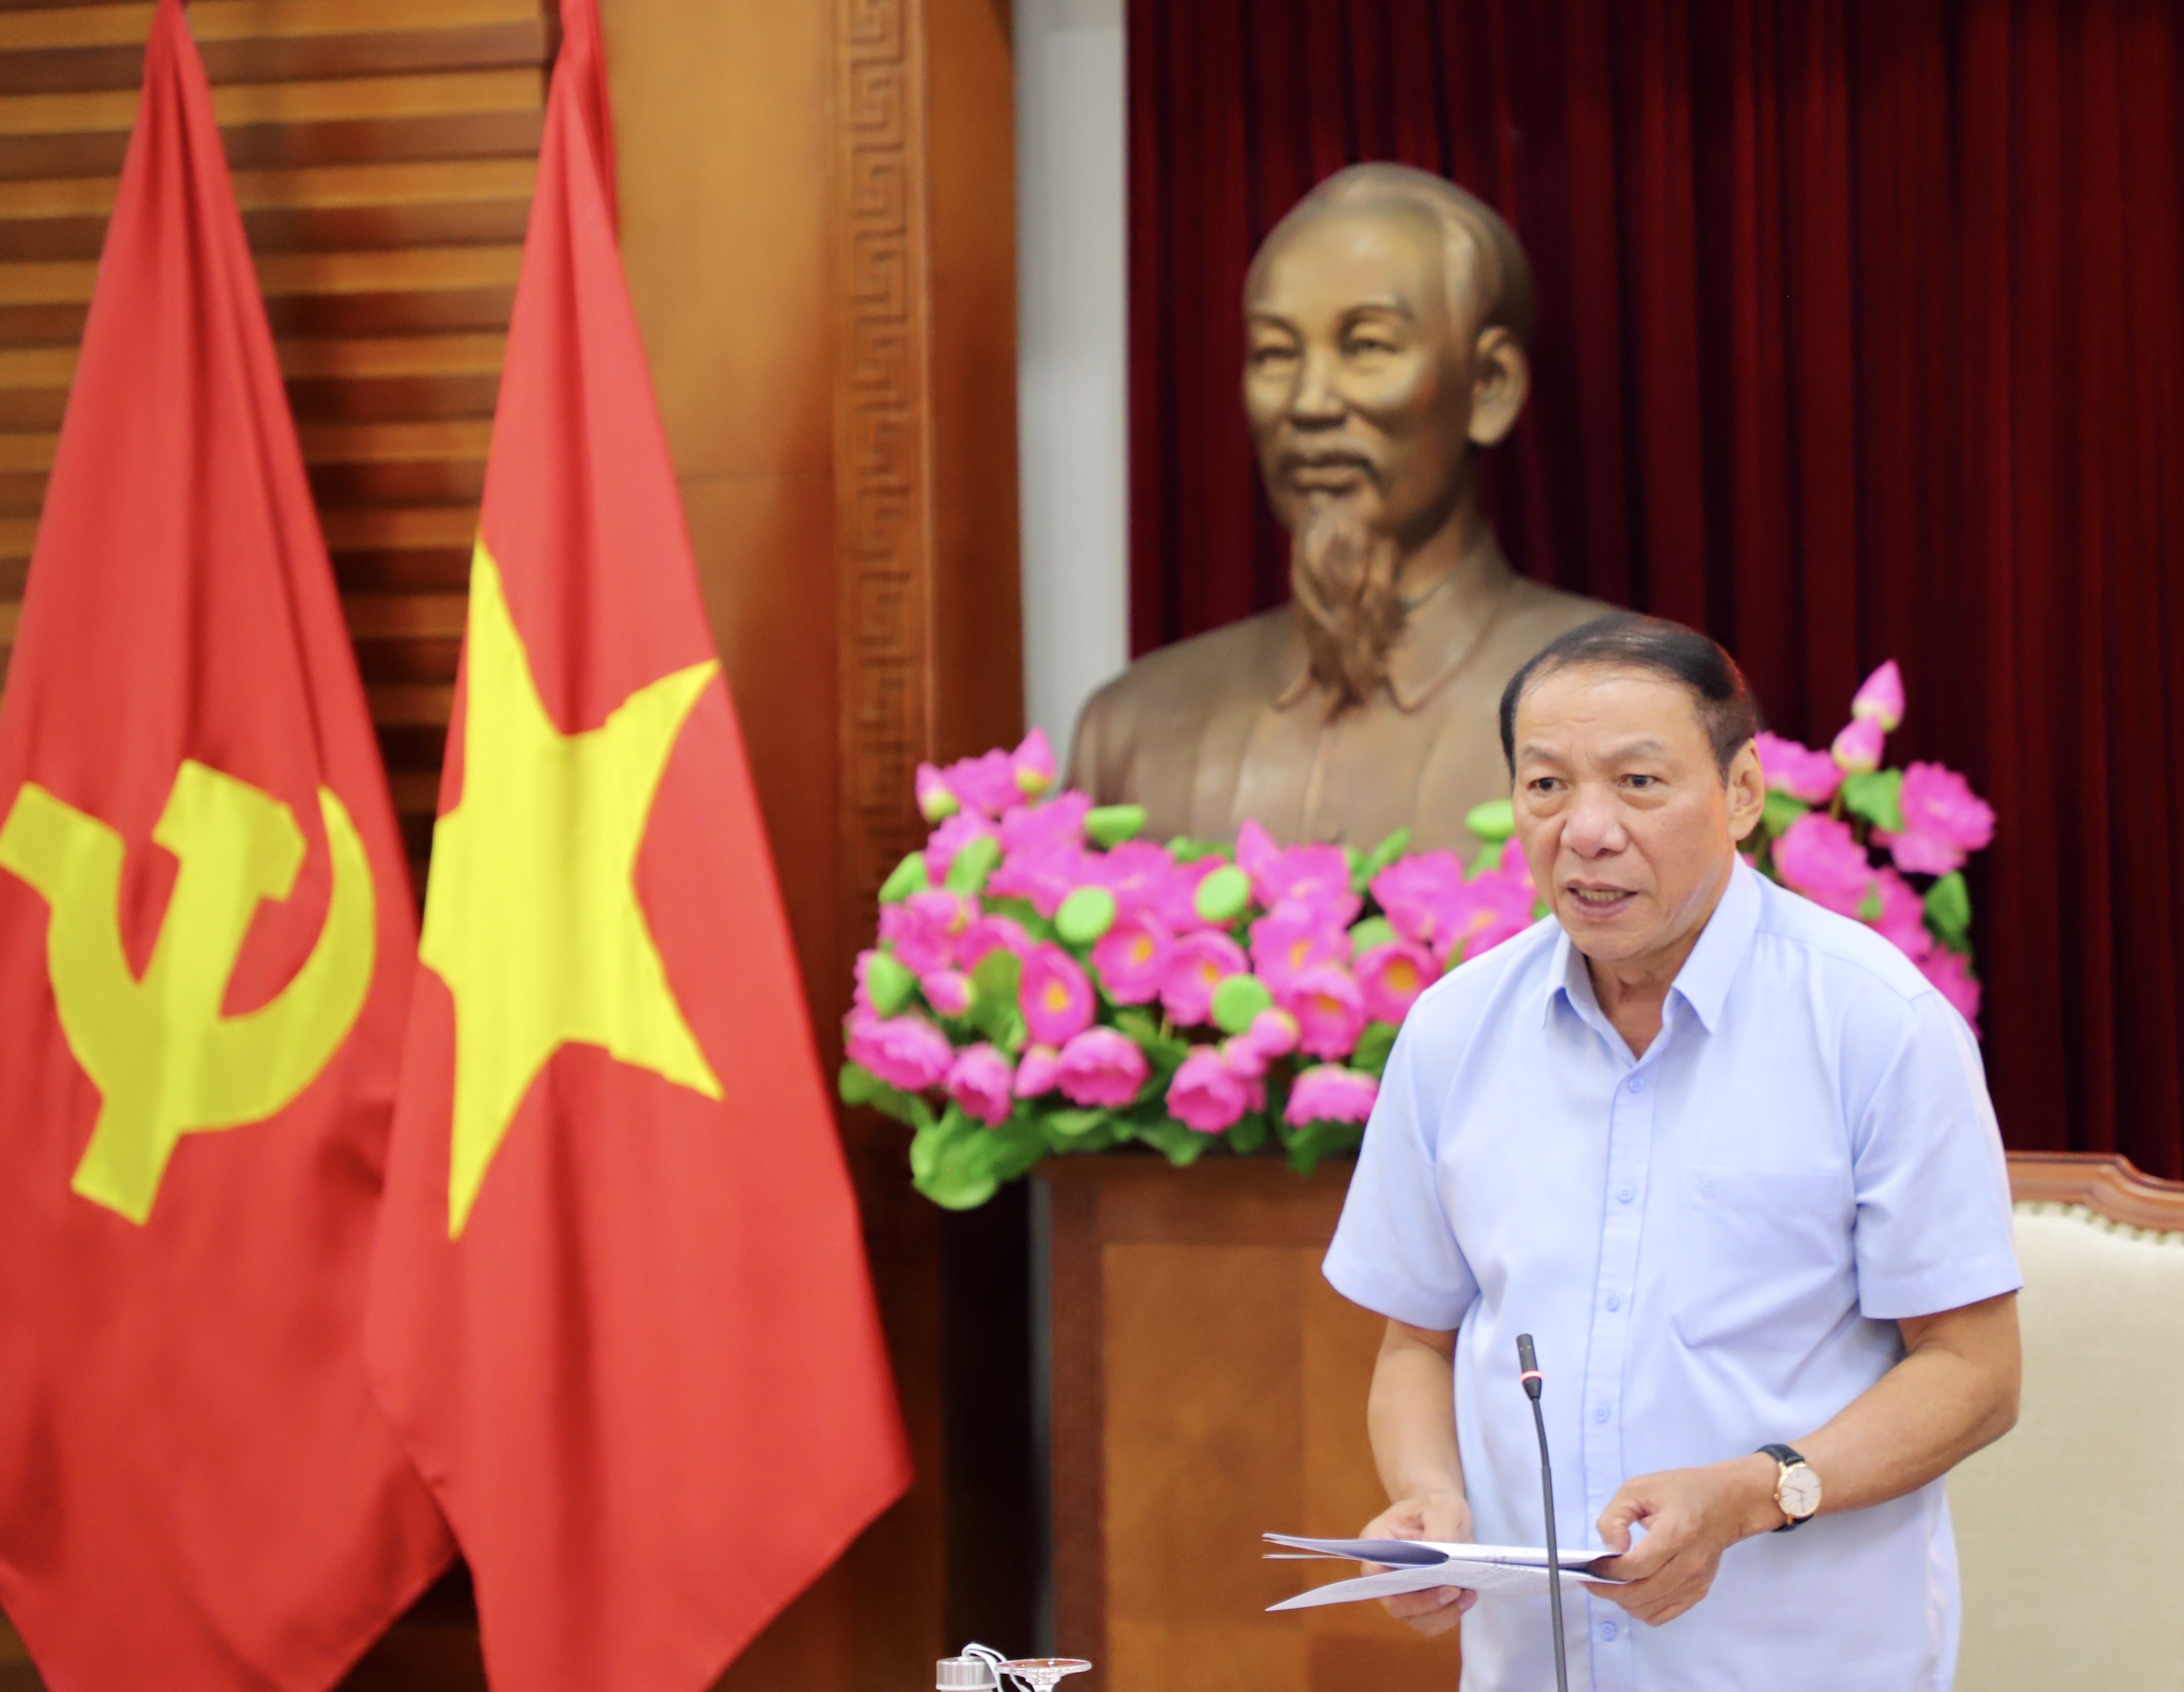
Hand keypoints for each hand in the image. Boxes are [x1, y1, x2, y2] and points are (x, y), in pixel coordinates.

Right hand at [1360, 1490, 1474, 1636]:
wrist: (1443, 1514)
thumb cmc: (1435, 1506)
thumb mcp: (1441, 1506)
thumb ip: (1439, 1529)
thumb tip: (1440, 1558)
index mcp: (1377, 1543)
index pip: (1374, 1570)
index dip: (1395, 1580)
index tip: (1425, 1577)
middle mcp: (1384, 1572)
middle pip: (1395, 1602)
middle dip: (1425, 1603)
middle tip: (1454, 1590)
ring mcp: (1400, 1591)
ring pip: (1414, 1618)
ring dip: (1441, 1614)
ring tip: (1466, 1595)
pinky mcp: (1420, 1604)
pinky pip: (1430, 1622)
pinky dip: (1449, 1615)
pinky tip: (1467, 1598)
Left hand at [1583, 1455, 1780, 1626]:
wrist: (1725, 1503)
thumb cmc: (1681, 1491)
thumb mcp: (1638, 1489)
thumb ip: (1615, 1518)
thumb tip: (1609, 1552)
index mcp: (1677, 1532)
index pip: (1636, 1566)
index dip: (1608, 1570)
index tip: (1590, 1565)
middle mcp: (1690, 1563)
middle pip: (1640, 1593)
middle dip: (1608, 1590)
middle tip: (1591, 1579)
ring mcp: (1696, 1582)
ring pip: (1648, 1609)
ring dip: (1622, 1601)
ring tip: (1610, 1583)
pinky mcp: (1698, 1592)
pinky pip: (1662, 1615)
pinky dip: (1640, 1608)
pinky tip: (1632, 1590)